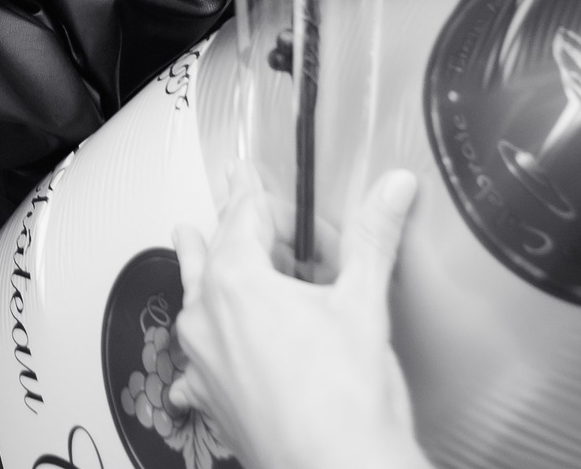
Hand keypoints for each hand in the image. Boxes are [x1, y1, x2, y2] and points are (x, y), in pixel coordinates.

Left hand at [168, 171, 428, 468]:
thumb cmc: (346, 401)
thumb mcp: (364, 305)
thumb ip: (374, 238)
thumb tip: (393, 187)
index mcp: (236, 281)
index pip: (248, 215)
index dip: (270, 198)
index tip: (259, 178)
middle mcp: (207, 317)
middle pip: (214, 250)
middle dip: (230, 222)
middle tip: (230, 191)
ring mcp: (203, 362)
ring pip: (195, 298)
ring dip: (199, 267)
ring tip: (187, 240)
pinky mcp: (211, 399)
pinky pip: (195, 360)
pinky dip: (202, 346)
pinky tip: (198, 357)